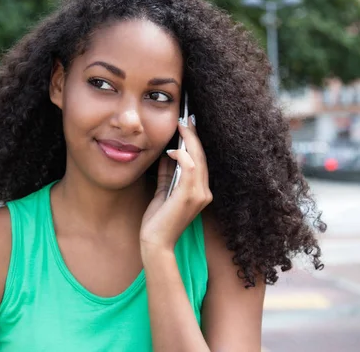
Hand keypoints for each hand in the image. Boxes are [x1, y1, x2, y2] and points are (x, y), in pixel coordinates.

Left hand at [140, 116, 212, 251]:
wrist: (155, 241)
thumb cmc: (157, 219)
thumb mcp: (163, 190)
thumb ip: (168, 173)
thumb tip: (168, 153)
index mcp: (199, 191)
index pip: (199, 161)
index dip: (194, 142)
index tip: (187, 125)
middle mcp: (204, 192)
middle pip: (201, 157)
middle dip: (193, 135)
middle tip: (185, 118)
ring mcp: (199, 195)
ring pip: (198, 159)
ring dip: (189, 140)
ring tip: (181, 125)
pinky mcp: (189, 196)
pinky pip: (190, 169)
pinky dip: (183, 156)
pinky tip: (172, 150)